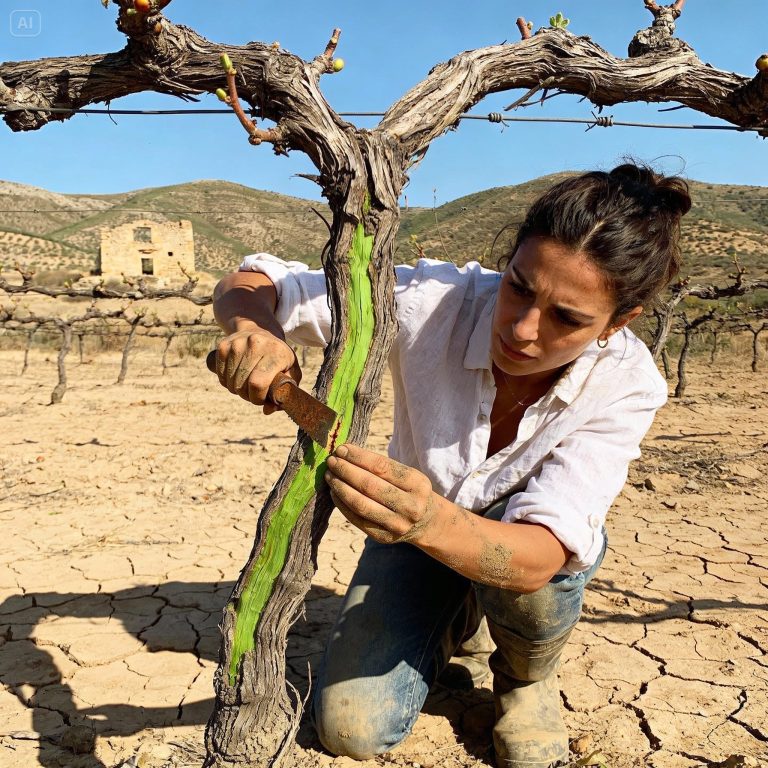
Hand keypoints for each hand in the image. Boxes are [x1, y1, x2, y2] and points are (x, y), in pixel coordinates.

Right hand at [214, 326, 301, 411]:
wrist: (261, 330)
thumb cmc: (279, 357)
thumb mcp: (290, 373)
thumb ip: (284, 394)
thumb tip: (267, 410)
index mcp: (276, 351)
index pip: (258, 383)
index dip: (257, 397)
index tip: (261, 398)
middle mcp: (256, 344)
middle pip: (242, 385)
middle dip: (247, 396)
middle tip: (254, 392)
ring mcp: (237, 343)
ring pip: (230, 382)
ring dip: (237, 390)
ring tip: (246, 384)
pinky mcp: (223, 345)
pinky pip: (221, 375)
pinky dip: (227, 382)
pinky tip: (236, 376)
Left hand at [324, 444, 439, 544]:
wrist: (426, 521)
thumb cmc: (410, 490)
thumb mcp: (408, 475)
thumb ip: (381, 467)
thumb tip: (345, 453)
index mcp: (418, 484)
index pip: (382, 467)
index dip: (358, 457)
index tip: (341, 449)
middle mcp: (410, 506)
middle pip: (369, 486)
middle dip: (346, 471)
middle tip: (331, 461)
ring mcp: (397, 524)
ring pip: (360, 504)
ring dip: (340, 487)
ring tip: (330, 476)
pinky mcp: (383, 537)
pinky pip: (357, 519)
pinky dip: (342, 504)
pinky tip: (334, 493)